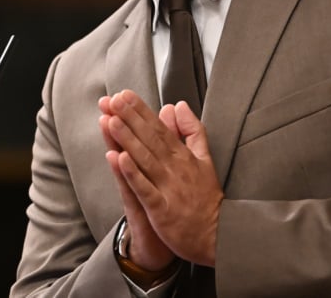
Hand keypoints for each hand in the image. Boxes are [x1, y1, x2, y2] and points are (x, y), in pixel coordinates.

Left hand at [104, 90, 222, 265]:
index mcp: (182, 156)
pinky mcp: (162, 209)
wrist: (218, 236)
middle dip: (131, 118)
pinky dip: (133, 174)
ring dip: (128, 139)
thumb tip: (178, 106)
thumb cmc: (206, 199)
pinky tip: (119, 159)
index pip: (159, 128)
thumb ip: (192, 131)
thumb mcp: (205, 159)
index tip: (125, 95)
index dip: (141, 111)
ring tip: (112, 120)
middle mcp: (175, 168)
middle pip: (150, 139)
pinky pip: (145, 189)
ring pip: (145, 159)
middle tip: (114, 100)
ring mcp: (168, 188)